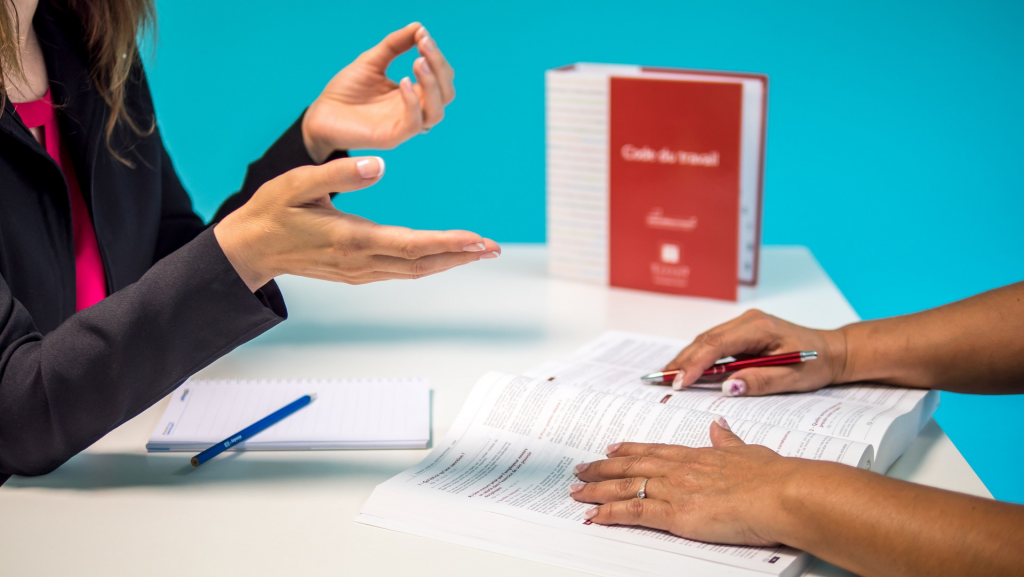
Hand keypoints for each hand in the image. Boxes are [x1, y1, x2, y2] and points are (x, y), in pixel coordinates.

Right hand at [214, 156, 498, 290]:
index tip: (477, 239)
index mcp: (351, 239)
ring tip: (479, 251)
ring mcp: (359, 271)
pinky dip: (427, 264)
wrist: (249, 250)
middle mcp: (360, 261)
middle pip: (422, 263)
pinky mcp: (356, 272)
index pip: (411, 244)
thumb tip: (379, 165)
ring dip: (448, 261)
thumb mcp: (297, 183)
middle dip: (460, 255)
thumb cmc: (272, 212)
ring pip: (414, 271)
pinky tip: (443, 256)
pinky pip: (400, 271)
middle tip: (493, 247)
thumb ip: (340, 174)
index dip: (447, 243)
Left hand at [302, 22, 455, 161]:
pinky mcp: (392, 137)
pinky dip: (413, 102)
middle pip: (446, 94)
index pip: (441, 78)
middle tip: (423, 45)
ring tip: (418, 62)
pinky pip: (414, 124)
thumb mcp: (372, 60)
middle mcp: (414, 111)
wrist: (320, 115)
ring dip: (432, 84)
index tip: (422, 35)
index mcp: (413, 94)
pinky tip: (403, 81)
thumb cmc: (346, 90)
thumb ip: (395, 45)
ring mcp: (404, 126)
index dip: (436, 57)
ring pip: (437, 112)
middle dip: (439, 67)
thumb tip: (419, 27)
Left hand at [570, 419, 805, 545]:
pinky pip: (634, 512)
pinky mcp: (676, 514)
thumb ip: (729, 441)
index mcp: (697, 456)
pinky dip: (609, 514)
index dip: (629, 450)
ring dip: (597, 490)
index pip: (654, 451)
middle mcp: (680, 469)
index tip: (611, 448)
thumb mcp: (749, 451)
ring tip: (576, 492)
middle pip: (632, 466)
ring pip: (625, 487)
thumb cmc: (774, 477)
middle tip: (580, 469)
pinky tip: (593, 516)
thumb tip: (719, 425)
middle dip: (602, 468)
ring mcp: (675, 490)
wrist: (782, 494)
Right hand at [664, 309, 848, 395]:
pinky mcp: (742, 333)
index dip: (695, 364)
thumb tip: (728, 387)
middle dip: (683, 361)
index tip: (680, 382)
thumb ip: (760, 381)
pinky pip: (714, 343)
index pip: (718, 344)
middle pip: (706, 340)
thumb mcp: (793, 378)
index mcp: (759, 328)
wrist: (832, 351)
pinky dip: (698, 356)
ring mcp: (743, 324)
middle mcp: (748, 321)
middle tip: (663, 381)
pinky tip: (686, 369)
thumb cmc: (816, 363)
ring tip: (668, 376)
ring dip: (687, 358)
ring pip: (707, 340)